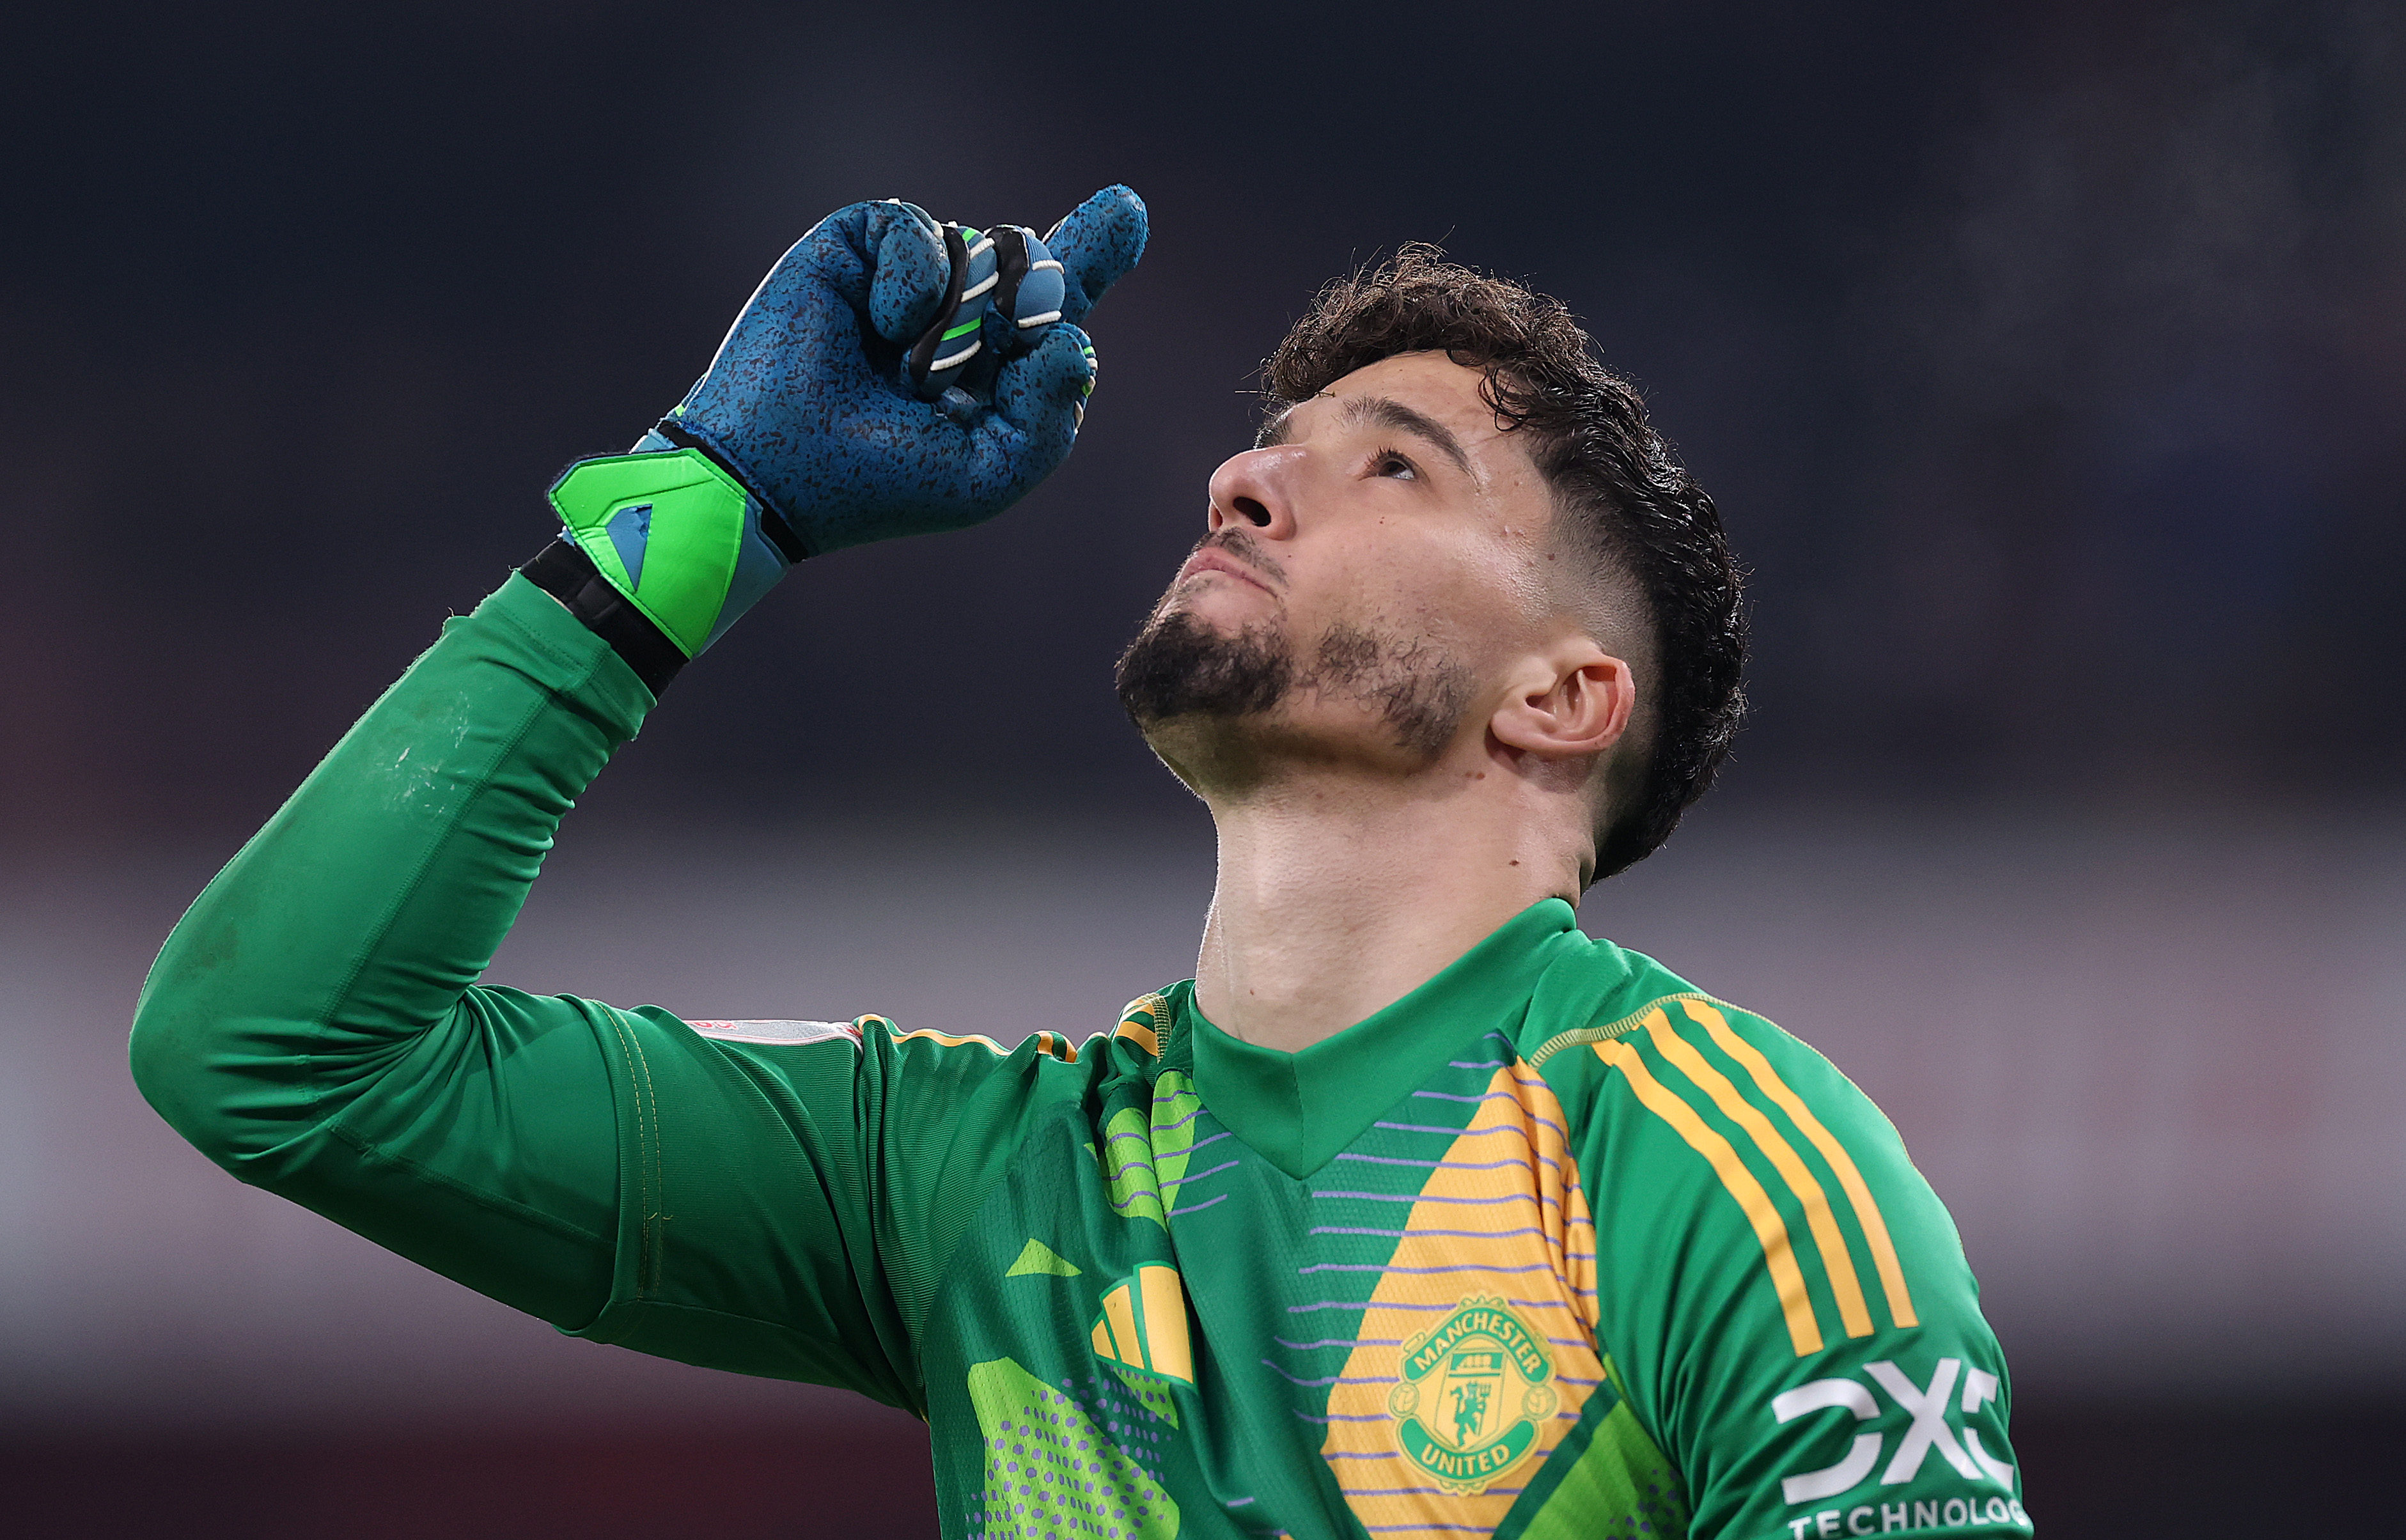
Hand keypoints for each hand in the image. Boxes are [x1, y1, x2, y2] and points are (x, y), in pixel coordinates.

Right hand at [545, 186, 1146, 659]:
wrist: (780, 468)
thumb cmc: (884, 482)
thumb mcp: (992, 470)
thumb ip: (1053, 415)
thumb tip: (1073, 337)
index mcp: (996, 366)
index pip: (1057, 305)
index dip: (1093, 252)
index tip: (1127, 212)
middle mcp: (961, 312)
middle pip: (1037, 261)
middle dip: (1051, 275)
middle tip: (1023, 327)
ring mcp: (914, 277)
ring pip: (987, 248)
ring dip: (963, 314)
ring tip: (910, 368)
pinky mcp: (862, 243)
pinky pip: (924, 230)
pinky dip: (914, 283)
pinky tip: (881, 326)